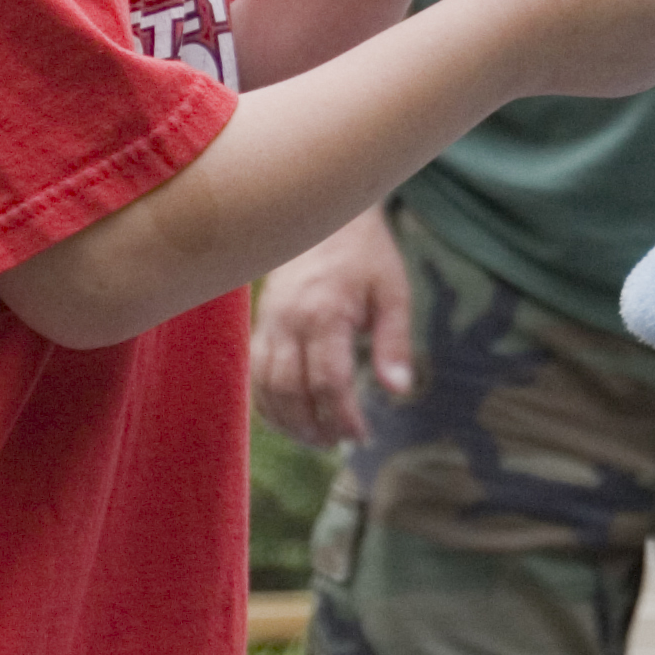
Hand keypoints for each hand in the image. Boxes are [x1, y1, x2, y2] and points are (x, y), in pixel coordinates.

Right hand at [252, 205, 412, 446]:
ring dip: (288, 421)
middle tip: (338, 443)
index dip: (344, 417)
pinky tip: (289, 419)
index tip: (363, 436)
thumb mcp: (392, 292)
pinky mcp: (261, 323)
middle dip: (314, 426)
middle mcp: (289, 321)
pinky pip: (255, 373)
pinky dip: (267, 402)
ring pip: (267, 387)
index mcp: (325, 313)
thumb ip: (394, 343)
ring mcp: (269, 323)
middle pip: (292, 392)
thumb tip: (399, 391)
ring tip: (316, 438)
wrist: (320, 212)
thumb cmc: (364, 253)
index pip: (328, 382)